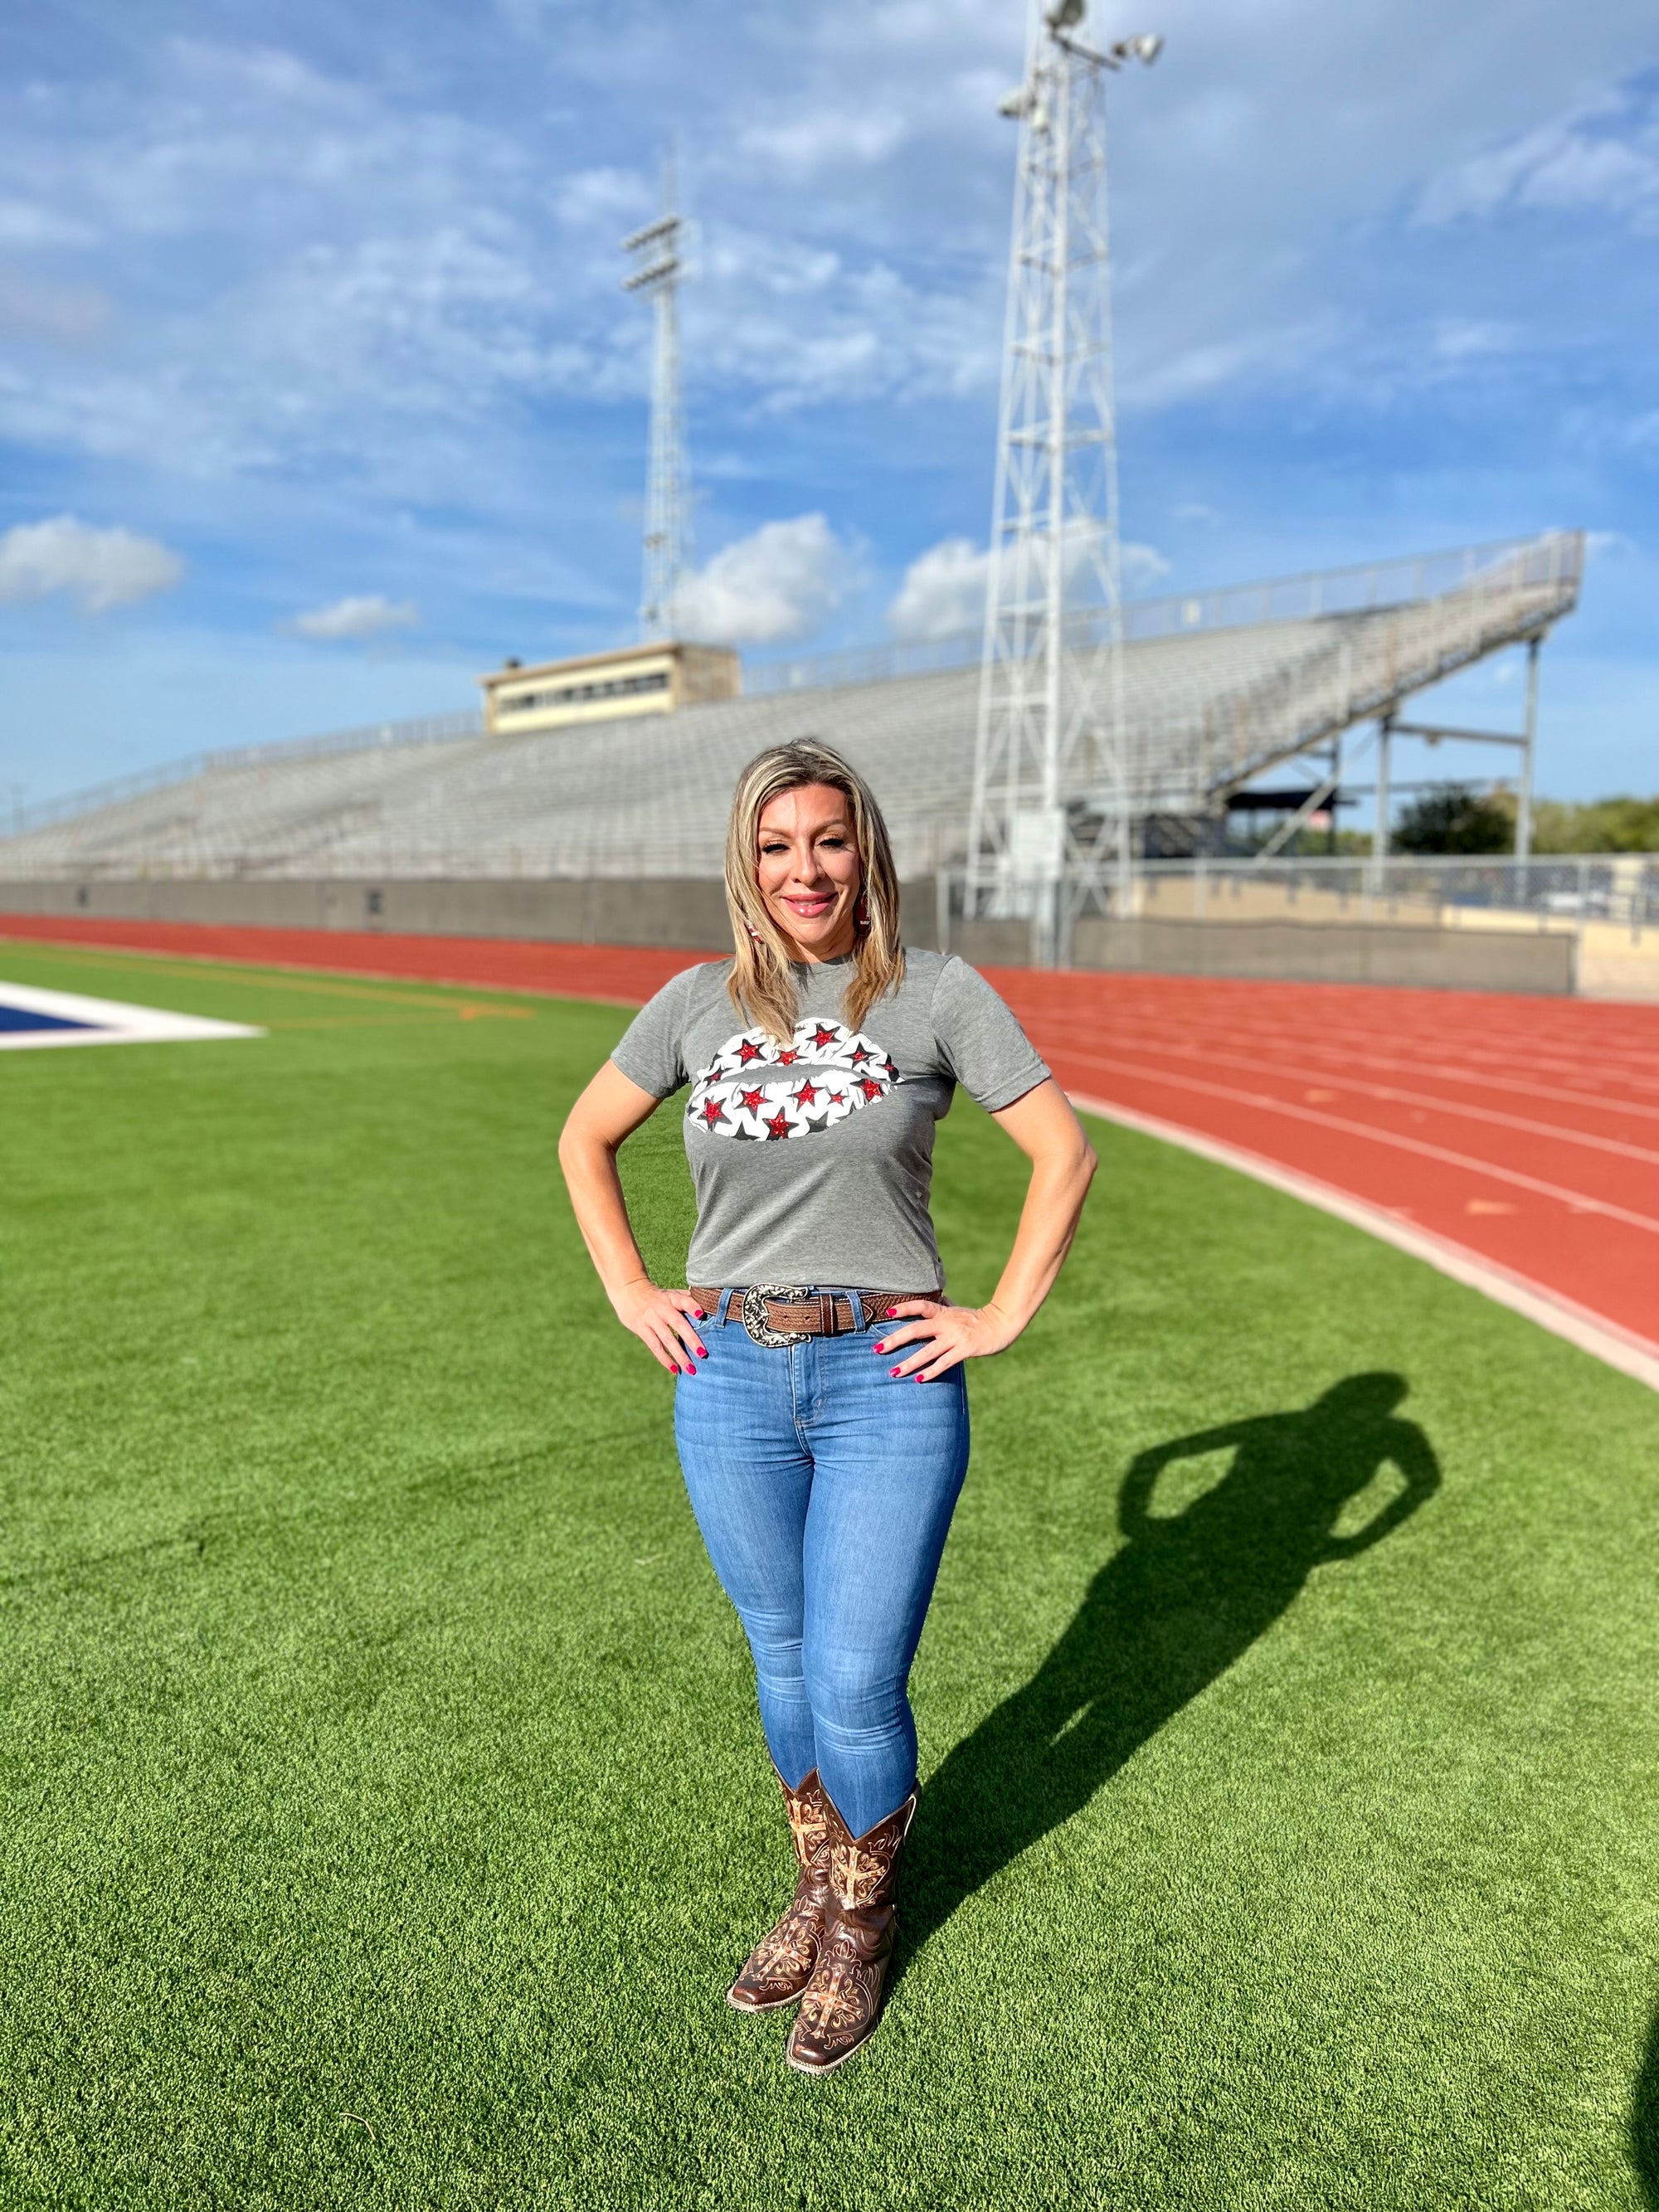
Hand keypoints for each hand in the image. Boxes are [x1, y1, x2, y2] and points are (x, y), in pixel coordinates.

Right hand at [611, 1277, 709, 1375]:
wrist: (628, 1291)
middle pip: (677, 1324)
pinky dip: (665, 1359)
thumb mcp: (672, 1293)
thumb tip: (710, 1309)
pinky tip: (675, 1369)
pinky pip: (654, 1346)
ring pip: (666, 1339)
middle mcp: (662, 1308)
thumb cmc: (658, 1296)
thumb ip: (688, 1300)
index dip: (692, 1306)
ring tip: (691, 1369)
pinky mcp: (641, 1329)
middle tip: (703, 1353)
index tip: (701, 1314)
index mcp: (672, 1298)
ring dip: (679, 1355)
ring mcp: (651, 1319)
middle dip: (691, 1339)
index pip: (683, 1300)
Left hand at [872, 1299, 1020, 1383]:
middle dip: (895, 1340)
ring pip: (927, 1351)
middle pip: (916, 1330)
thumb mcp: (958, 1310)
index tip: (887, 1312)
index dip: (904, 1308)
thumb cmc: (978, 1318)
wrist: (1002, 1324)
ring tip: (893, 1372)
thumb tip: (937, 1298)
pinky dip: (931, 1371)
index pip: (920, 1306)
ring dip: (909, 1362)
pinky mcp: (965, 1350)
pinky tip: (918, 1379)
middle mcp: (946, 1323)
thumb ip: (945, 1306)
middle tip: (877, 1349)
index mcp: (943, 1312)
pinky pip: (944, 1363)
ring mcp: (955, 1337)